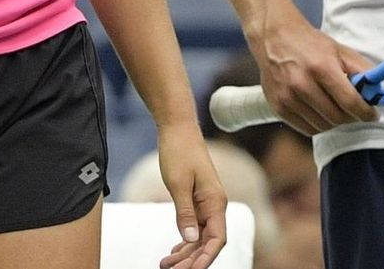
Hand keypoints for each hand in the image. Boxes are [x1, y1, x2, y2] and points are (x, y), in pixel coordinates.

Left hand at [155, 127, 228, 268]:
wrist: (178, 129)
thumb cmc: (179, 152)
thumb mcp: (178, 184)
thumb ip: (184, 213)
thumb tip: (189, 240)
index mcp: (215, 202)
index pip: (217, 239)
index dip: (206, 258)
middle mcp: (215, 205)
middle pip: (208, 242)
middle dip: (191, 259)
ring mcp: (207, 203)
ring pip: (200, 237)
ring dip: (185, 252)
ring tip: (166, 264)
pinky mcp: (197, 200)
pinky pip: (195, 226)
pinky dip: (185, 240)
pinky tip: (174, 250)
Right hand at [253, 11, 377, 135]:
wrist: (273, 37)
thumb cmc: (309, 43)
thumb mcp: (339, 49)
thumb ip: (361, 70)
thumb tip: (379, 92)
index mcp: (321, 67)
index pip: (349, 102)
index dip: (365, 112)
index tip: (372, 114)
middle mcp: (302, 84)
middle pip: (337, 117)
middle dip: (351, 117)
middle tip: (354, 110)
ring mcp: (287, 97)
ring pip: (322, 126)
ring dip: (335, 122)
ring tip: (336, 108)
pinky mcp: (278, 106)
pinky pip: (306, 129)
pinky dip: (318, 124)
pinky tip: (320, 111)